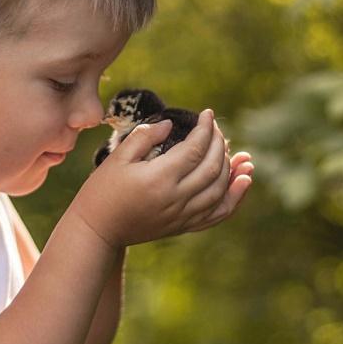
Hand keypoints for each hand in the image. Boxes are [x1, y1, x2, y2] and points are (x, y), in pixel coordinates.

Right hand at [68, 109, 254, 248]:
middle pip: (212, 168)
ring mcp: (182, 215)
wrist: (98, 229)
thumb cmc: (102, 190)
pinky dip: (235, 198)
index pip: (194, 149)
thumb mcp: (117, 158)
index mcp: (159, 178)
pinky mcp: (183, 227)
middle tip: (215, 128)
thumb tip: (170, 124)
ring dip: (232, 169)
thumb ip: (144, 137)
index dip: (205, 129)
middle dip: (219, 143)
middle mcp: (175, 199)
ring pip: (220, 190)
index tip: (207, 113)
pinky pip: (218, 214)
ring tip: (238, 152)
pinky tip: (244, 181)